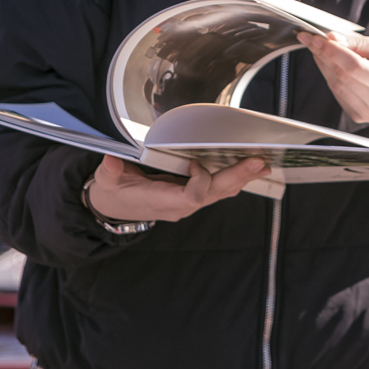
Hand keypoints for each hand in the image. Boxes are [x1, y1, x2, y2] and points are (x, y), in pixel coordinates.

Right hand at [86, 155, 269, 222]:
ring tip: (262, 165)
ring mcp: (187, 203)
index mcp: (160, 201)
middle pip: (212, 194)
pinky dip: (233, 179)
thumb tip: (110, 162)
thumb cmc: (114, 192)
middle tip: (257, 163)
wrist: (116, 207)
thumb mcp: (106, 182)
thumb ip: (109, 172)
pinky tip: (249, 171)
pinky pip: (217, 190)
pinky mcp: (192, 197)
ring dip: (241, 178)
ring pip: (219, 193)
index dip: (199, 181)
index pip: (190, 197)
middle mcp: (179, 205)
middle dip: (235, 177)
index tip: (194, 162)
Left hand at [298, 31, 368, 125]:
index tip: (318, 37)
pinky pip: (338, 94)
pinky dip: (330, 76)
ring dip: (323, 65)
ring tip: (318, 48)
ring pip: (336, 86)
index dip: (333, 51)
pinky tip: (328, 62)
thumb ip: (361, 43)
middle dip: (323, 55)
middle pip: (342, 77)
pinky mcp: (361, 117)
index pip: (354, 68)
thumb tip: (333, 39)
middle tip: (311, 39)